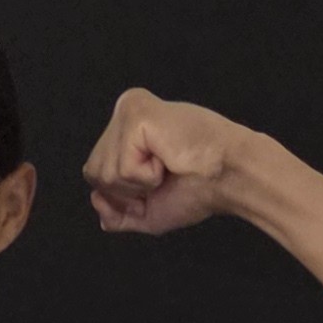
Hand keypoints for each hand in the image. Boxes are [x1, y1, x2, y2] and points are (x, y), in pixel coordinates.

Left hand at [84, 88, 245, 235]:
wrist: (228, 177)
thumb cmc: (198, 188)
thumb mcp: (149, 211)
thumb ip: (117, 213)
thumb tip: (95, 198)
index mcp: (127, 129)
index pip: (96, 173)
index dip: (125, 194)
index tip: (160, 181)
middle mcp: (124, 112)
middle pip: (93, 172)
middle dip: (128, 190)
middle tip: (164, 174)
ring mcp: (128, 109)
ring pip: (103, 172)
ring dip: (139, 184)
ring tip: (166, 165)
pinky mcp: (135, 113)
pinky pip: (121, 166)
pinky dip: (146, 176)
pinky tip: (167, 158)